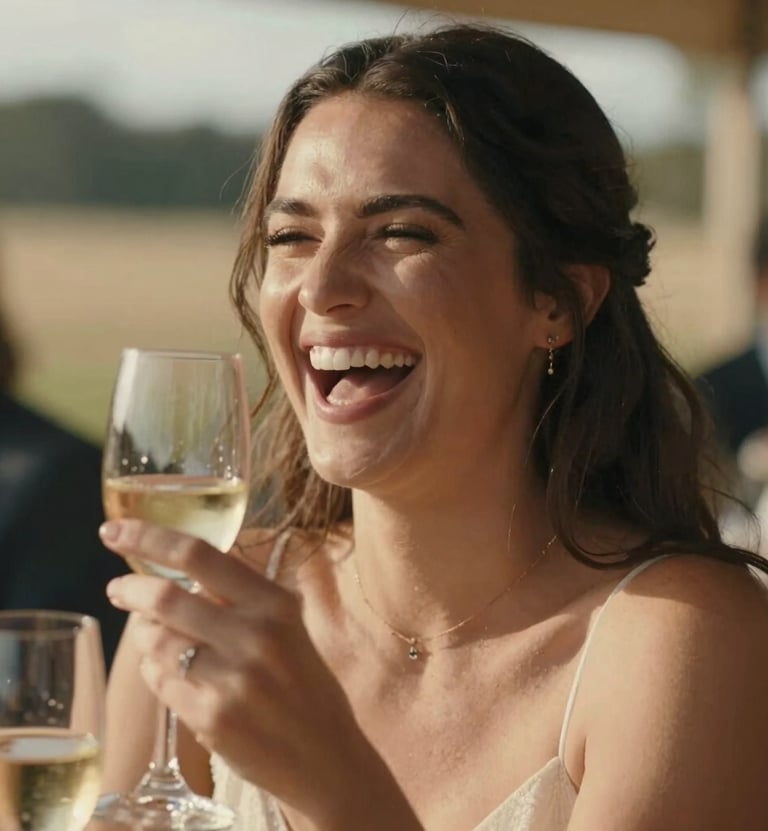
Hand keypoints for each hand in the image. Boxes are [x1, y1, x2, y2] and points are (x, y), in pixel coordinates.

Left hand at [100, 519, 397, 825]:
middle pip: (165, 598)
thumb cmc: (304, 683)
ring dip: (144, 637)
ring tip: (154, 639)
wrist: (326, 756)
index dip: (149, 537)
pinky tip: (171, 673)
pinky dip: (155, 671)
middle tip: (118, 589)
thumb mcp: (287, 626)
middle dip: (129, 590)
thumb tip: (178, 570)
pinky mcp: (211, 719)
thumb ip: (241, 597)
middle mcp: (255, 635)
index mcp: (275, 603)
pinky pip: (160, 682)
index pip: (199, 555)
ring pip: (156, 643)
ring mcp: (231, 680)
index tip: (115, 530)